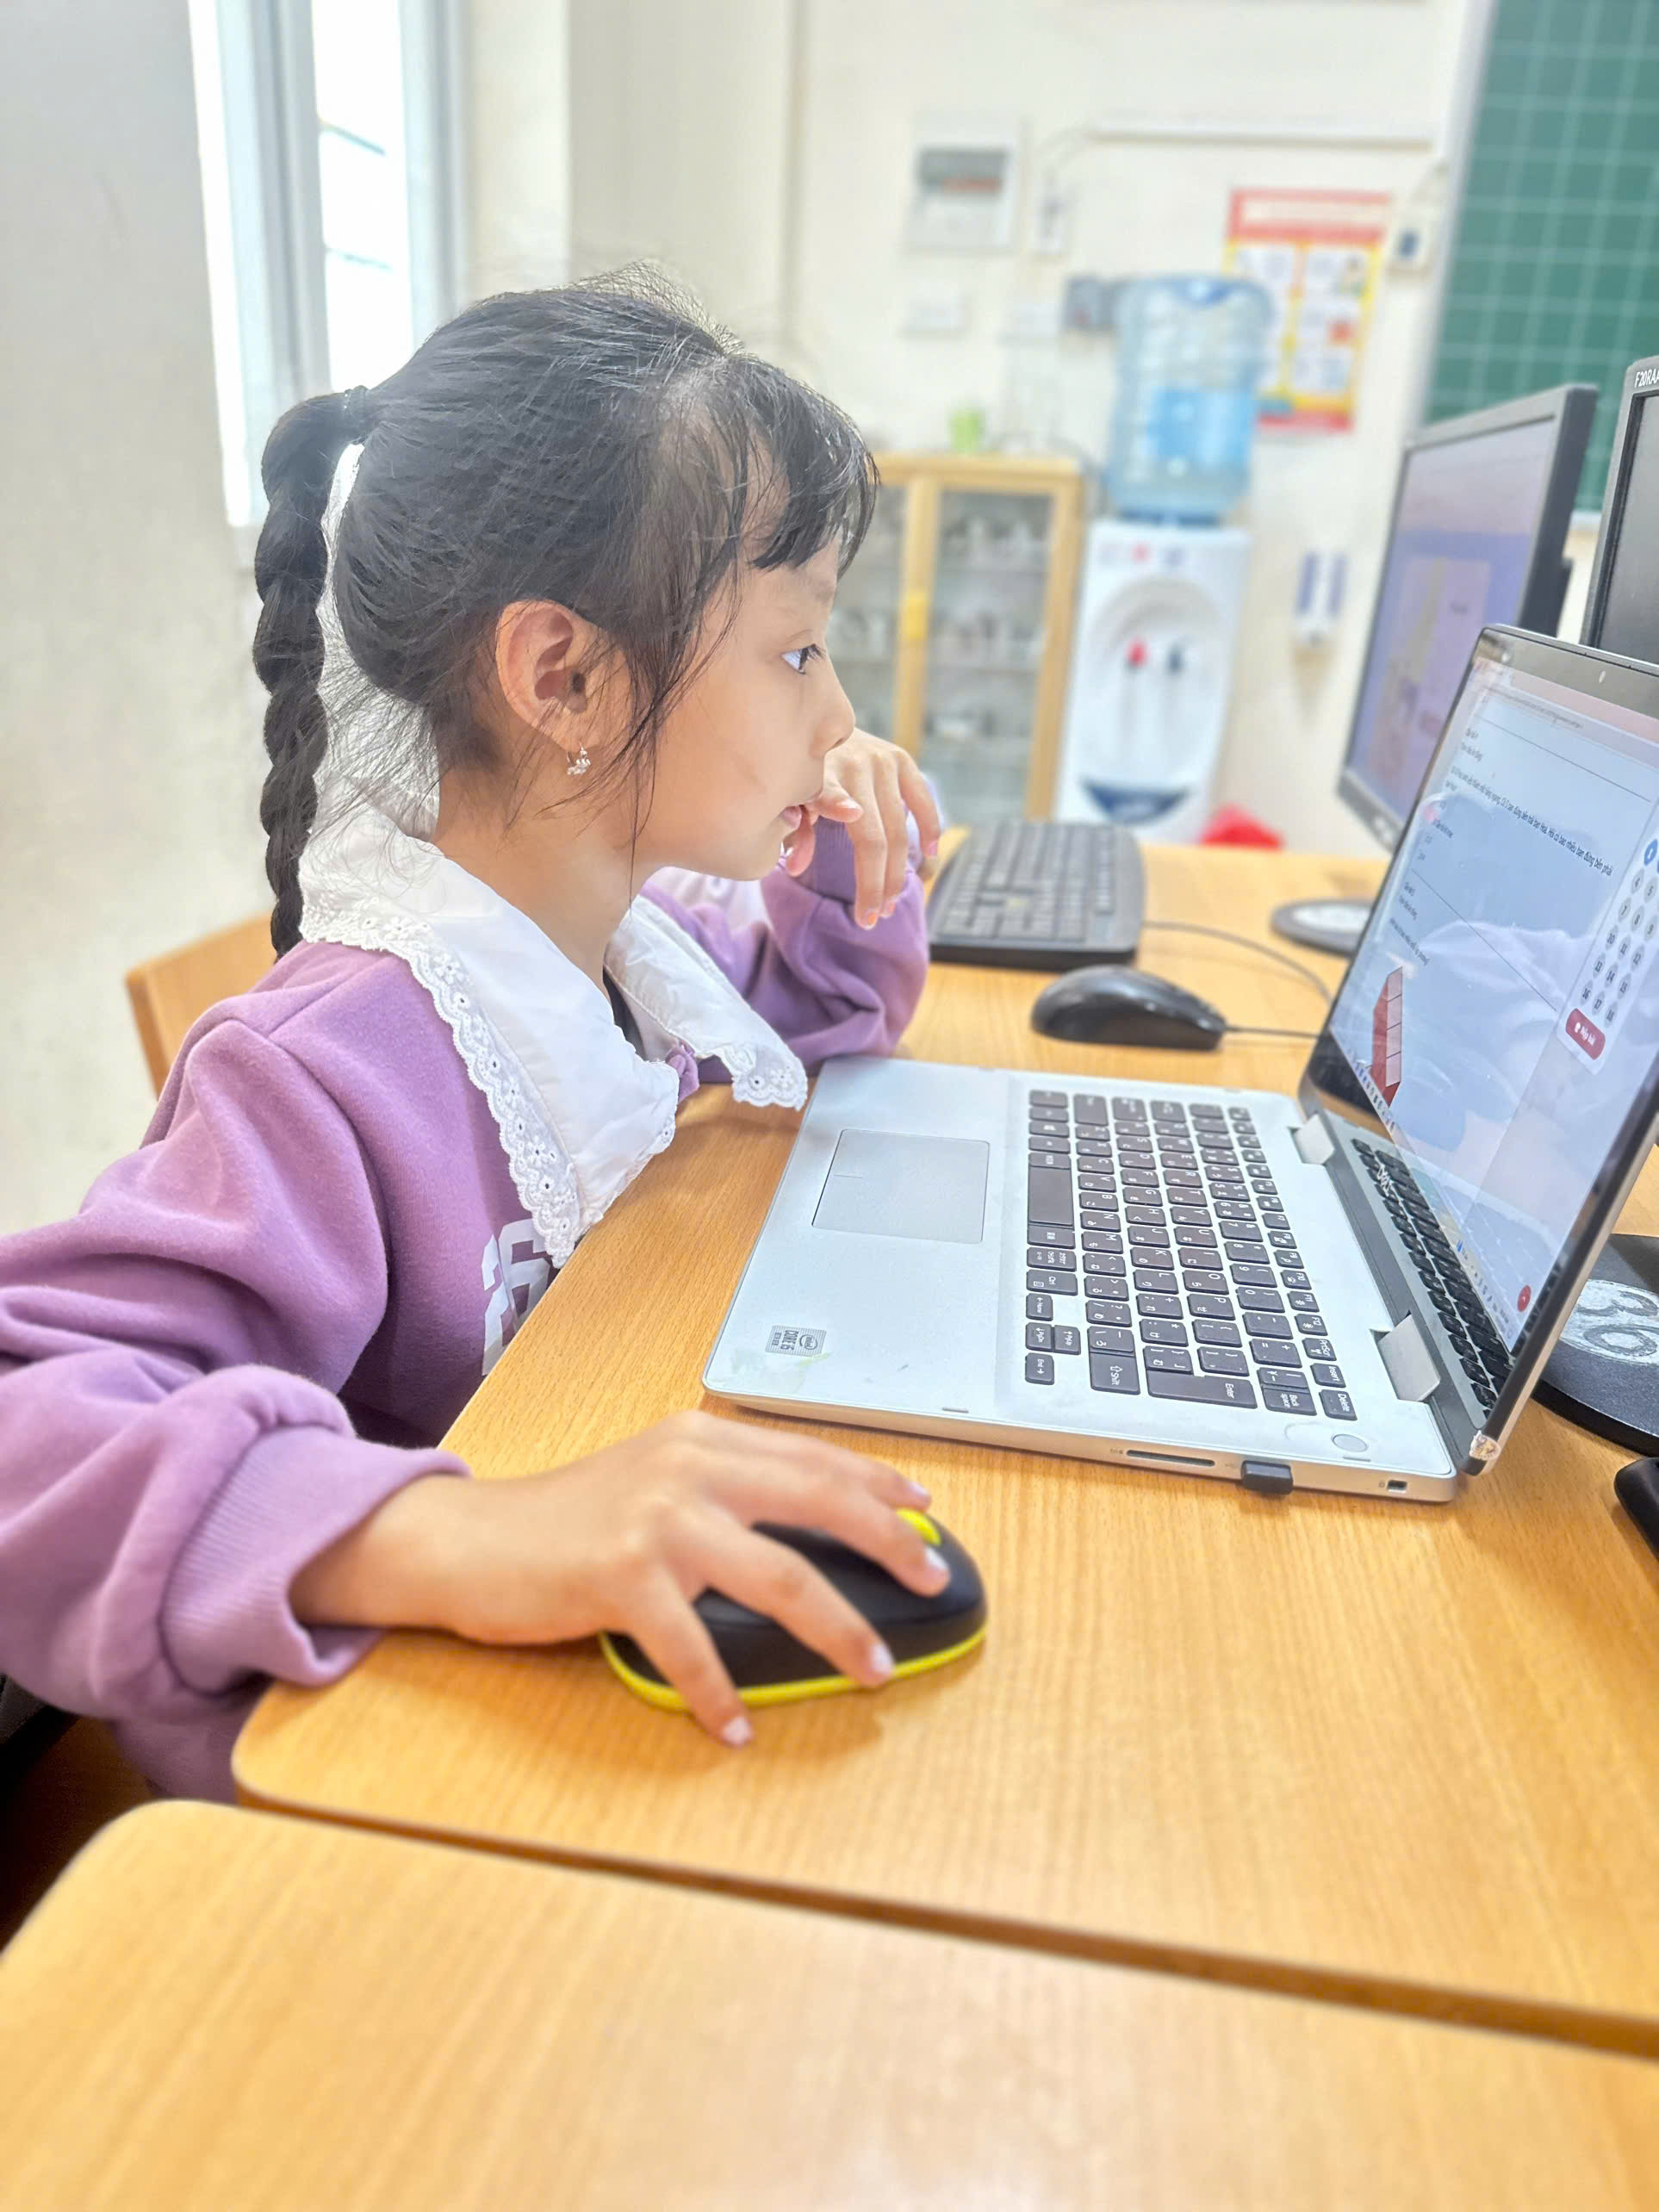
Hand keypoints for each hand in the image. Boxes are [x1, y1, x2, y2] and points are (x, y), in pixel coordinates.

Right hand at [290, 1410, 949, 1744]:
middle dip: (887, 1541)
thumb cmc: (566, 1522)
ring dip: (836, 1629)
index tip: (929, 1509)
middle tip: (931, 1577)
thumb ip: (723, 1490)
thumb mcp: (655, 1481)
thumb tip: (810, 1528)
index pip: (815, 1455)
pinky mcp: (620, 1576)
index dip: (879, 1481)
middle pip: (818, 1501)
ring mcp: (657, 1520)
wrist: (470, 1542)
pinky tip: (736, 1730)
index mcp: (703, 1440)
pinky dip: (719, 1694)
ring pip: (779, 1576)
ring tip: (872, 1668)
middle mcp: (689, 1467)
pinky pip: (692, 1647)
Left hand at [782, 727, 941, 927]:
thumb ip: (794, 831)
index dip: (862, 876)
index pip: (854, 837)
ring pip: (900, 827)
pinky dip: (929, 829)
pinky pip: (923, 800)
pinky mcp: (901, 758)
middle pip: (879, 838)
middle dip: (879, 884)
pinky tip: (928, 859)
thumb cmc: (795, 771)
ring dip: (900, 870)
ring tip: (892, 902)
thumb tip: (795, 868)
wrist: (811, 719)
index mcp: (825, 775)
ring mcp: (883, 760)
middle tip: (874, 918)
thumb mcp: (788, 799)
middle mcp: (858, 765)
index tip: (864, 911)